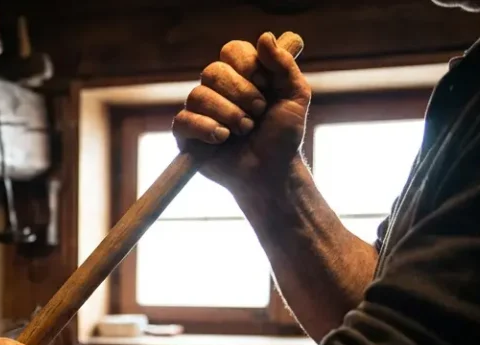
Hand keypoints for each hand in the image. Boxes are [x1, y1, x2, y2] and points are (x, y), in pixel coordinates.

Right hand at [173, 32, 310, 193]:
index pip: (232, 50)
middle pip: (213, 71)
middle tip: (258, 113)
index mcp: (242, 75)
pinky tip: (222, 139)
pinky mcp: (185, 134)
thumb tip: (265, 36)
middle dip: (240, 94)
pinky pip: (183, 120)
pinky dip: (205, 128)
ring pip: (198, 95)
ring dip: (228, 114)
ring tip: (244, 130)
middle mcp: (218, 89)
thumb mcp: (295, 97)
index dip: (247, 65)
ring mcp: (199, 111)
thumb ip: (284, 66)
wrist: (271, 172)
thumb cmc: (282, 136)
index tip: (265, 85)